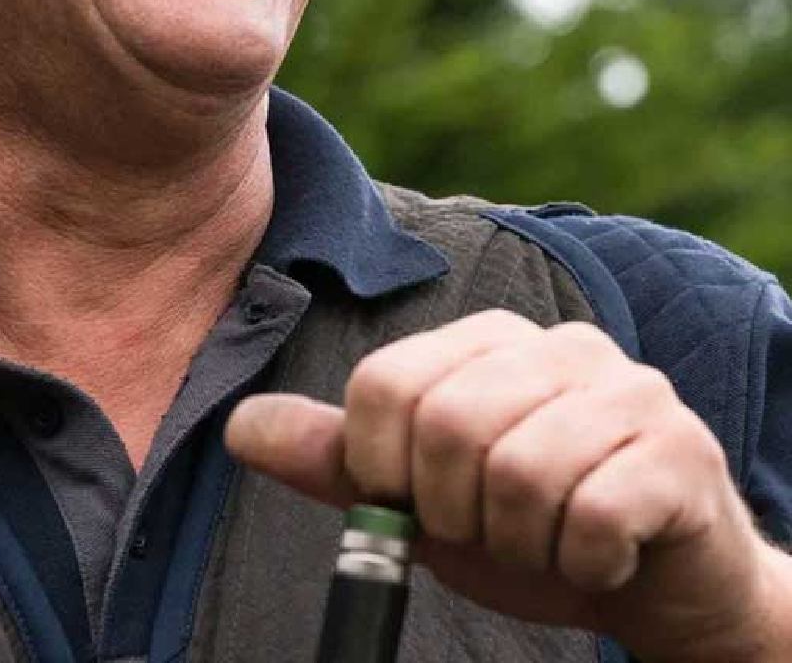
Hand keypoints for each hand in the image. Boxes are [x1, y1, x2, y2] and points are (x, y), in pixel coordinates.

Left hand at [225, 310, 791, 662]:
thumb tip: (238, 427)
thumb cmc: (527, 527)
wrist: (657, 577)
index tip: (420, 503)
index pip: (384, 382)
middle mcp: (558, 346)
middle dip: (453, 512)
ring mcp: (626, 388)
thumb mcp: (423, 498)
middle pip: (448, 423)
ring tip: (546, 538)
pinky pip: (594, 515)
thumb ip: (340, 460)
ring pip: (520, 472)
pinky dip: (580, 562)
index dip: (382, 466)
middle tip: (490, 528)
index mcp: (487, 340)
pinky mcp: (679, 447)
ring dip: (520, 543)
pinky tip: (598, 553)